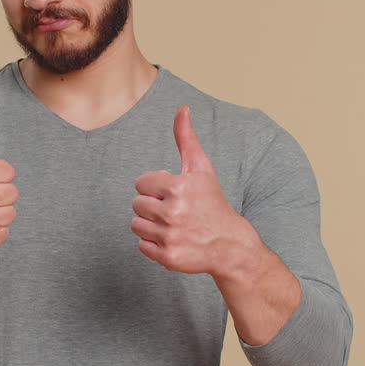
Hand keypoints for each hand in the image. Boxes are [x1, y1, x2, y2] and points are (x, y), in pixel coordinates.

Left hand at [131, 105, 252, 274]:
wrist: (229, 244)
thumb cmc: (212, 202)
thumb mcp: (201, 168)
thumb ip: (186, 138)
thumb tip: (182, 108)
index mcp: (178, 187)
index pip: (141, 183)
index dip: (156, 187)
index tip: (174, 193)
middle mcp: (173, 212)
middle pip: (136, 204)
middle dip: (152, 205)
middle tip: (174, 210)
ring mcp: (169, 236)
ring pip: (136, 225)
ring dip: (150, 224)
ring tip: (172, 224)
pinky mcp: (167, 257)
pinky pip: (141, 245)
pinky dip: (153, 243)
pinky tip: (172, 239)